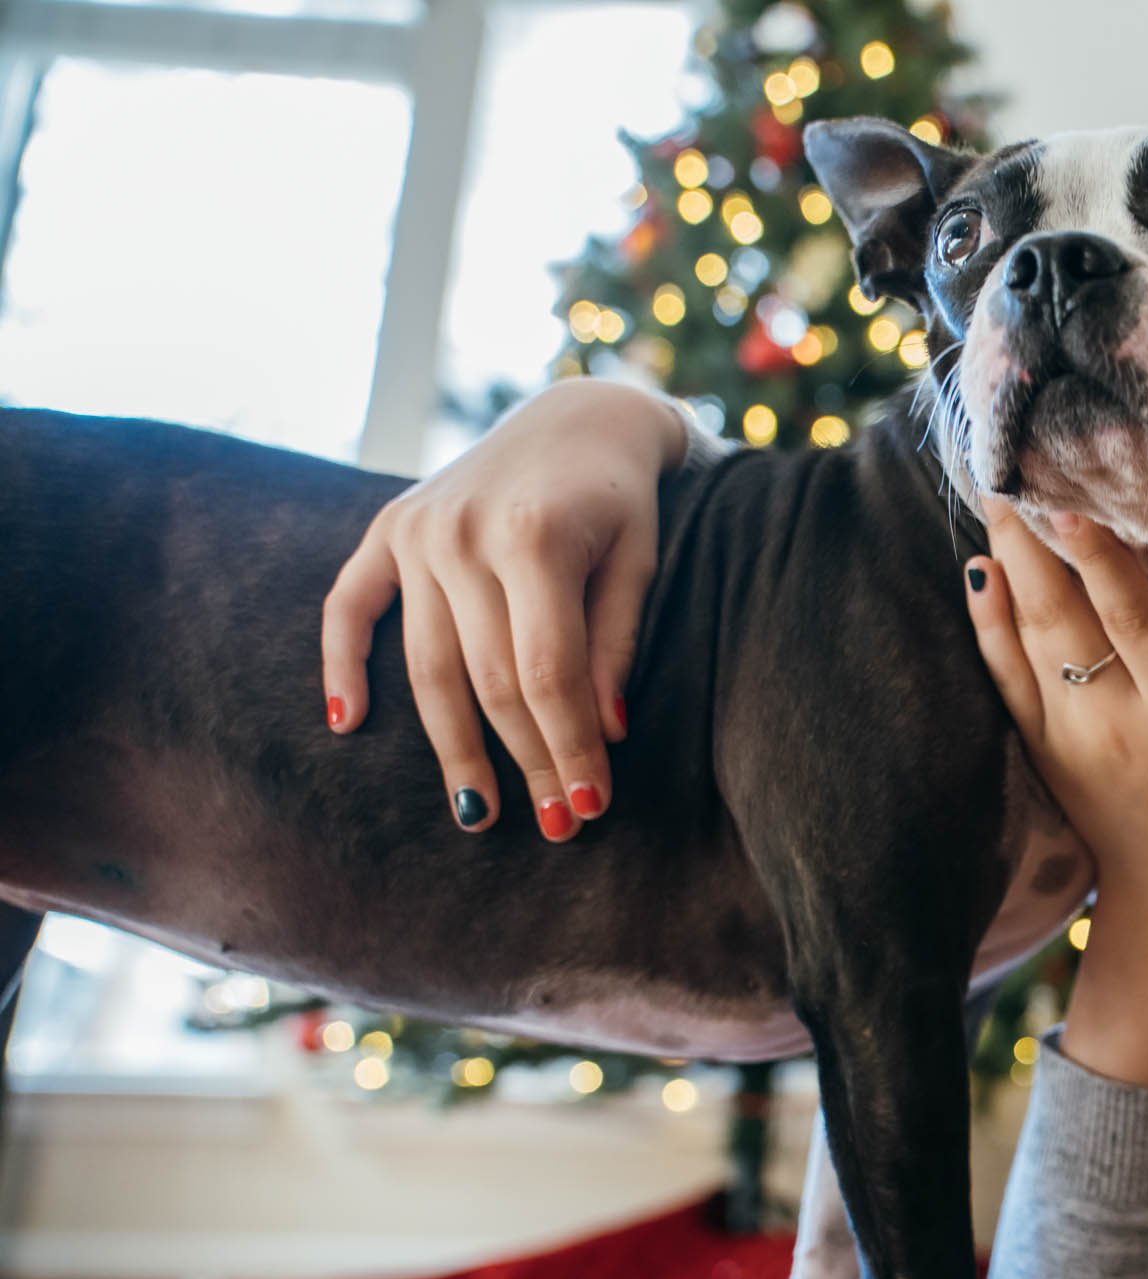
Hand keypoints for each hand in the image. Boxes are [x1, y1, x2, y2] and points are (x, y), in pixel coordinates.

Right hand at [321, 379, 685, 837]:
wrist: (577, 416)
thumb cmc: (620, 501)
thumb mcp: (638, 562)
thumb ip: (614, 643)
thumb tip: (603, 732)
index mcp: (534, 538)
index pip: (547, 673)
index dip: (569, 745)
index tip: (591, 806)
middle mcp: (463, 535)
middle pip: (490, 680)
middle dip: (527, 760)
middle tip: (555, 825)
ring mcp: (417, 532)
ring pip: (429, 666)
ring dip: (455, 748)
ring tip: (478, 813)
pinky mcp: (387, 528)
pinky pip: (349, 606)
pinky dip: (342, 664)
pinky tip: (347, 725)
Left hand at [964, 505, 1147, 1088]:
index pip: (1132, 618)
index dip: (1097, 556)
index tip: (1068, 500)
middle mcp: (1120, 722)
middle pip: (1064, 616)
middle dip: (1033, 542)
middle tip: (1012, 474)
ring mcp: (1070, 739)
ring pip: (1026, 639)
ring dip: (1007, 567)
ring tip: (995, 504)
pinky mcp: (1041, 752)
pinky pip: (1005, 676)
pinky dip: (988, 623)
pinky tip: (981, 575)